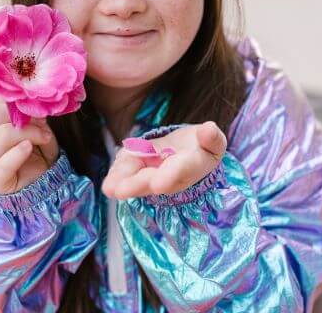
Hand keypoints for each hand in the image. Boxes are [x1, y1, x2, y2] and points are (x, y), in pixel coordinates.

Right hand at [0, 96, 59, 193]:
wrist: (43, 179)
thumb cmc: (37, 145)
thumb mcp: (37, 121)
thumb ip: (31, 108)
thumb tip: (32, 96)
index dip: (14, 95)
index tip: (33, 99)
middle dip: (22, 113)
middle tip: (42, 121)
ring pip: (3, 134)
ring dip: (29, 133)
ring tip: (44, 137)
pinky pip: (4, 163)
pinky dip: (18, 153)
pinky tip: (29, 148)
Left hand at [101, 122, 225, 199]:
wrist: (190, 152)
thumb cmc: (203, 147)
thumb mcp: (213, 141)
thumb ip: (211, 138)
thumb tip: (209, 130)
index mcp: (192, 167)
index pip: (181, 170)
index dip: (170, 176)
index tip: (158, 183)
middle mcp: (172, 177)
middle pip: (154, 181)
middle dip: (138, 184)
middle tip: (121, 190)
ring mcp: (155, 176)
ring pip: (139, 182)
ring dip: (124, 185)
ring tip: (110, 188)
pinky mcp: (141, 170)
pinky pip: (129, 174)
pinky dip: (118, 177)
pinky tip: (108, 185)